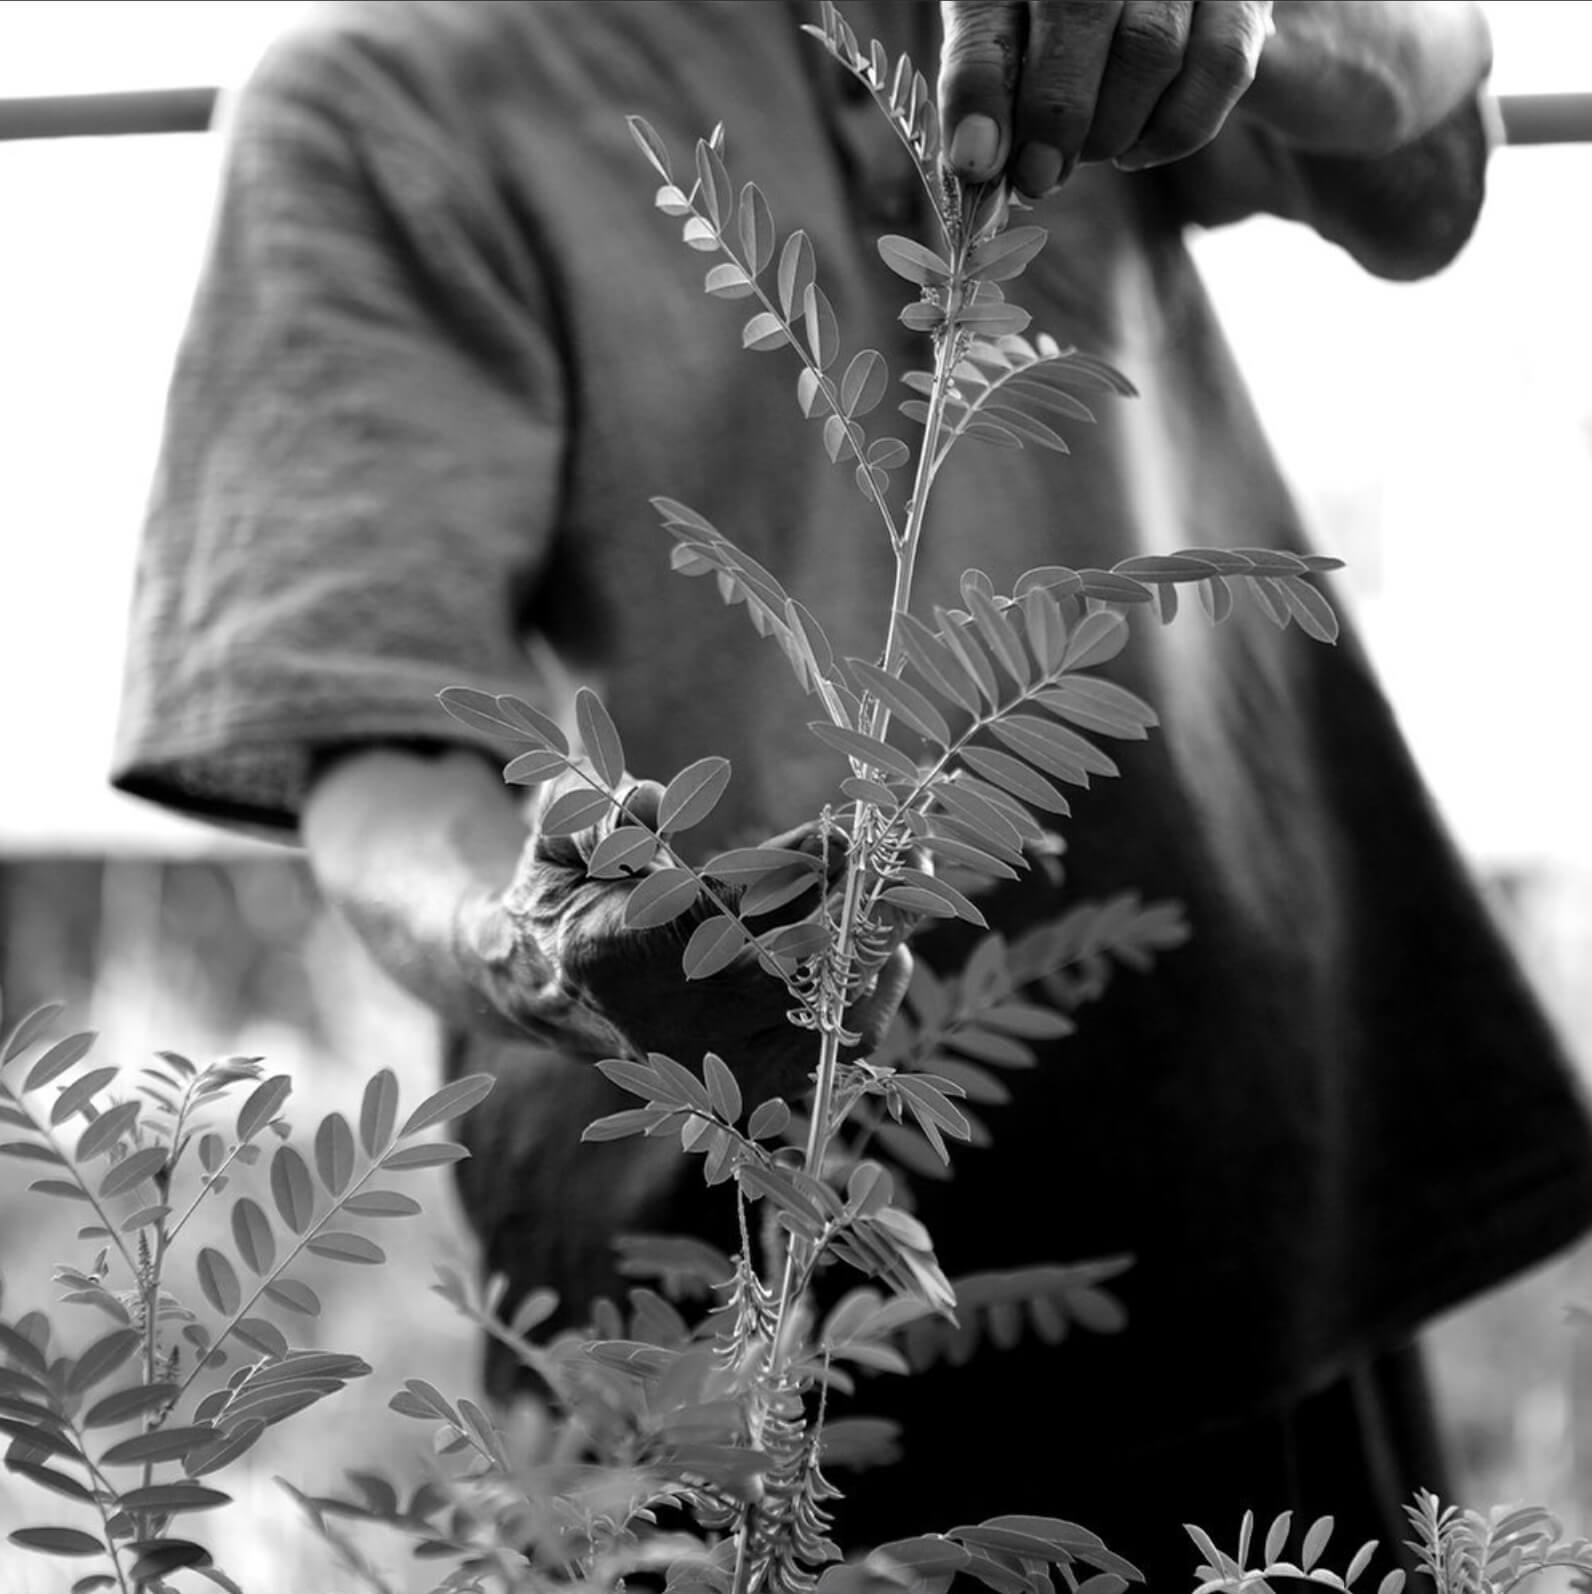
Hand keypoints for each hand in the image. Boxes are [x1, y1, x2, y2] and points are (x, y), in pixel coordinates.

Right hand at [493, 775, 912, 1095]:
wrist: (563, 985)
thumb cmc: (574, 888)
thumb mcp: (563, 835)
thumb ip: (595, 815)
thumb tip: (652, 803)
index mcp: (616, 956)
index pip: (727, 912)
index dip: (794, 870)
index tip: (844, 827)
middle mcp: (671, 1026)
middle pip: (796, 970)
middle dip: (864, 902)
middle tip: (910, 846)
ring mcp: (720, 1067)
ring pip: (829, 1006)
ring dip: (880, 937)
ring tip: (912, 873)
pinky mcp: (761, 1084)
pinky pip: (839, 1039)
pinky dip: (875, 982)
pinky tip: (895, 934)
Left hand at [939, 1, 1273, 194]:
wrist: (1160, 9)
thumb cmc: (1062, 38)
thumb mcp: (1013, 43)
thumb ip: (990, 84)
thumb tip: (978, 159)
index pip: (991, 3)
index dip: (981, 85)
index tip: (978, 162)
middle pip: (1078, 9)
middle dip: (1055, 115)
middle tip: (1038, 176)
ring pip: (1150, 48)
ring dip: (1110, 127)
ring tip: (1085, 154)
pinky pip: (1219, 68)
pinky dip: (1172, 131)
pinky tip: (1134, 152)